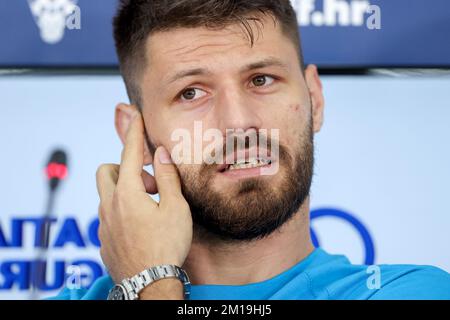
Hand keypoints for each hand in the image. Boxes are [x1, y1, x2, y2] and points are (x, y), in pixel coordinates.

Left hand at [96, 112, 192, 284]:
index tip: (135, 116)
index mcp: (127, 193)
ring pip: (107, 195)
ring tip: (150, 207)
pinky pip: (108, 215)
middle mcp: (109, 205)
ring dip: (125, 191)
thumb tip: (160, 154)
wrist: (149, 283)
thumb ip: (166, 177)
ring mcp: (103, 224)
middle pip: (106, 171)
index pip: (129, 153)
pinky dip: (123, 211)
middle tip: (148, 182)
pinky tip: (141, 226)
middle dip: (124, 167)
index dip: (134, 132)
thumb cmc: (166, 246)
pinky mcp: (103, 239)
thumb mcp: (175, 208)